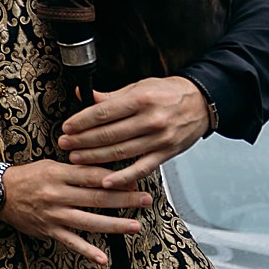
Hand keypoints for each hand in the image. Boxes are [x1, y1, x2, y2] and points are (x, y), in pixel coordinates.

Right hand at [0, 160, 153, 265]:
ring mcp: (54, 215)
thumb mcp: (50, 166)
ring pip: (89, 221)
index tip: (136, 180)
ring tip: (135, 226)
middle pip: (97, 197)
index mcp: (58, 174)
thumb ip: (77, 171)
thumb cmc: (27, 177)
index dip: (116, 178)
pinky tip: (103, 259)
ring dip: (114, 224)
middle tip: (146, 200)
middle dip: (124, 199)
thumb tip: (107, 175)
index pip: (93, 175)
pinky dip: (87, 252)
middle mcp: (57, 195)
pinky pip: (71, 242)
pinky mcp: (49, 230)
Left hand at [57, 76, 210, 187]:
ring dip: (95, 158)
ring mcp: (159, 139)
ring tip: (76, 158)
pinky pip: (141, 168)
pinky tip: (106, 182)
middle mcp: (150, 120)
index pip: (103, 113)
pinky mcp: (166, 153)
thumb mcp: (139, 87)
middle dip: (82, 141)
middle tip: (65, 143)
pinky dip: (123, 177)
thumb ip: (111, 96)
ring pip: (120, 152)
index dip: (82, 122)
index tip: (67, 127)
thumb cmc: (169, 93)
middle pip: (109, 134)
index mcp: (141, 100)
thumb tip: (85, 95)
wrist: (203, 102)